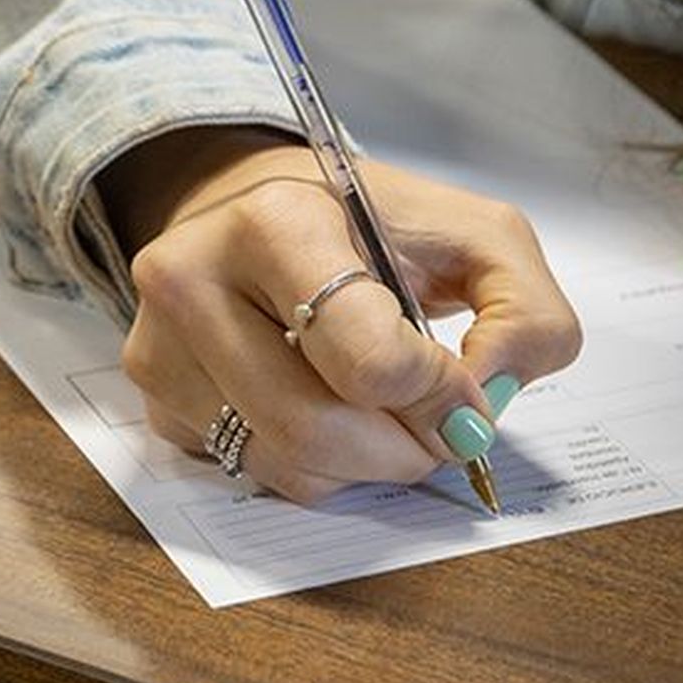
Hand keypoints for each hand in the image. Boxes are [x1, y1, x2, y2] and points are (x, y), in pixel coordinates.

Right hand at [100, 127, 579, 503]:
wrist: (262, 208)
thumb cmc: (372, 225)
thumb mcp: (477, 236)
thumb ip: (525, 316)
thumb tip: (484, 409)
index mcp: (274, 223)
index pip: (368, 360)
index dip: (436, 393)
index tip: (460, 384)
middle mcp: (193, 281)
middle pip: (318, 429)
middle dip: (402, 447)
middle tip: (436, 425)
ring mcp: (160, 348)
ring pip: (287, 466)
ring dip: (363, 463)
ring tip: (381, 408)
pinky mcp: (156, 402)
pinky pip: (255, 474)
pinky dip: (314, 464)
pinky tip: (322, 402)